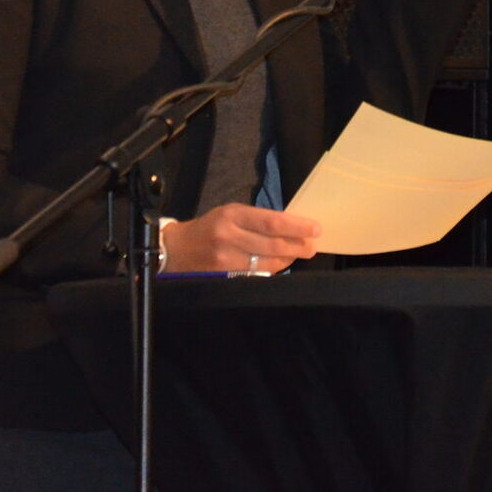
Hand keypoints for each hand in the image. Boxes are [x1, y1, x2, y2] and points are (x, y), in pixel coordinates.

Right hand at [160, 204, 320, 273]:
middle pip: (272, 244)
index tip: (315, 229)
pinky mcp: (223, 277)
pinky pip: (255, 276)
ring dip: (287, 260)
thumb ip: (256, 220)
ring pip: (266, 263)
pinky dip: (271, 271)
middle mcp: (229, 236)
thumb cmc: (209, 228)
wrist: (175, 250)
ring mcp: (225, 259)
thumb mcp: (229, 214)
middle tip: (312, 247)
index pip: (271, 221)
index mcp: (232, 215)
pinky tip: (279, 266)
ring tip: (298, 255)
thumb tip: (290, 228)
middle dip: (297, 246)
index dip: (296, 227)